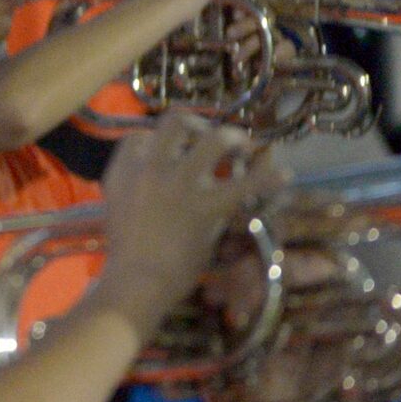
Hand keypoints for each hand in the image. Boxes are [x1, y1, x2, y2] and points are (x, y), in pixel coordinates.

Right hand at [93, 114, 283, 329]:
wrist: (135, 281)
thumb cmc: (124, 254)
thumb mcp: (117, 211)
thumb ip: (132, 189)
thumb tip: (155, 185)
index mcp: (123, 171)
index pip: (140, 136)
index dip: (159, 140)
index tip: (173, 152)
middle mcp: (151, 168)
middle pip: (176, 121)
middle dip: (199, 125)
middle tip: (213, 140)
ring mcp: (181, 183)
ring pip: (215, 138)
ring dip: (234, 139)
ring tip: (244, 148)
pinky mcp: (208, 205)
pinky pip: (247, 183)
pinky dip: (269, 178)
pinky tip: (283, 176)